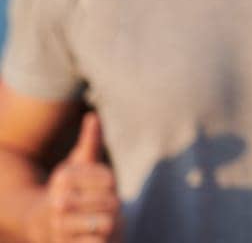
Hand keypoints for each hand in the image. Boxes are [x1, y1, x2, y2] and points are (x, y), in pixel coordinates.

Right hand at [30, 112, 121, 242]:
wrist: (41, 223)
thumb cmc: (69, 189)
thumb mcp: (78, 165)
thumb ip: (90, 142)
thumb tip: (93, 116)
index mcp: (64, 178)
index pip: (110, 179)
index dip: (112, 184)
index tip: (102, 187)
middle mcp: (58, 202)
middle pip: (112, 202)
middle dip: (113, 206)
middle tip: (105, 207)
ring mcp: (59, 227)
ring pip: (106, 224)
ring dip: (111, 224)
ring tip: (102, 221)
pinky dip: (101, 241)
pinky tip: (95, 237)